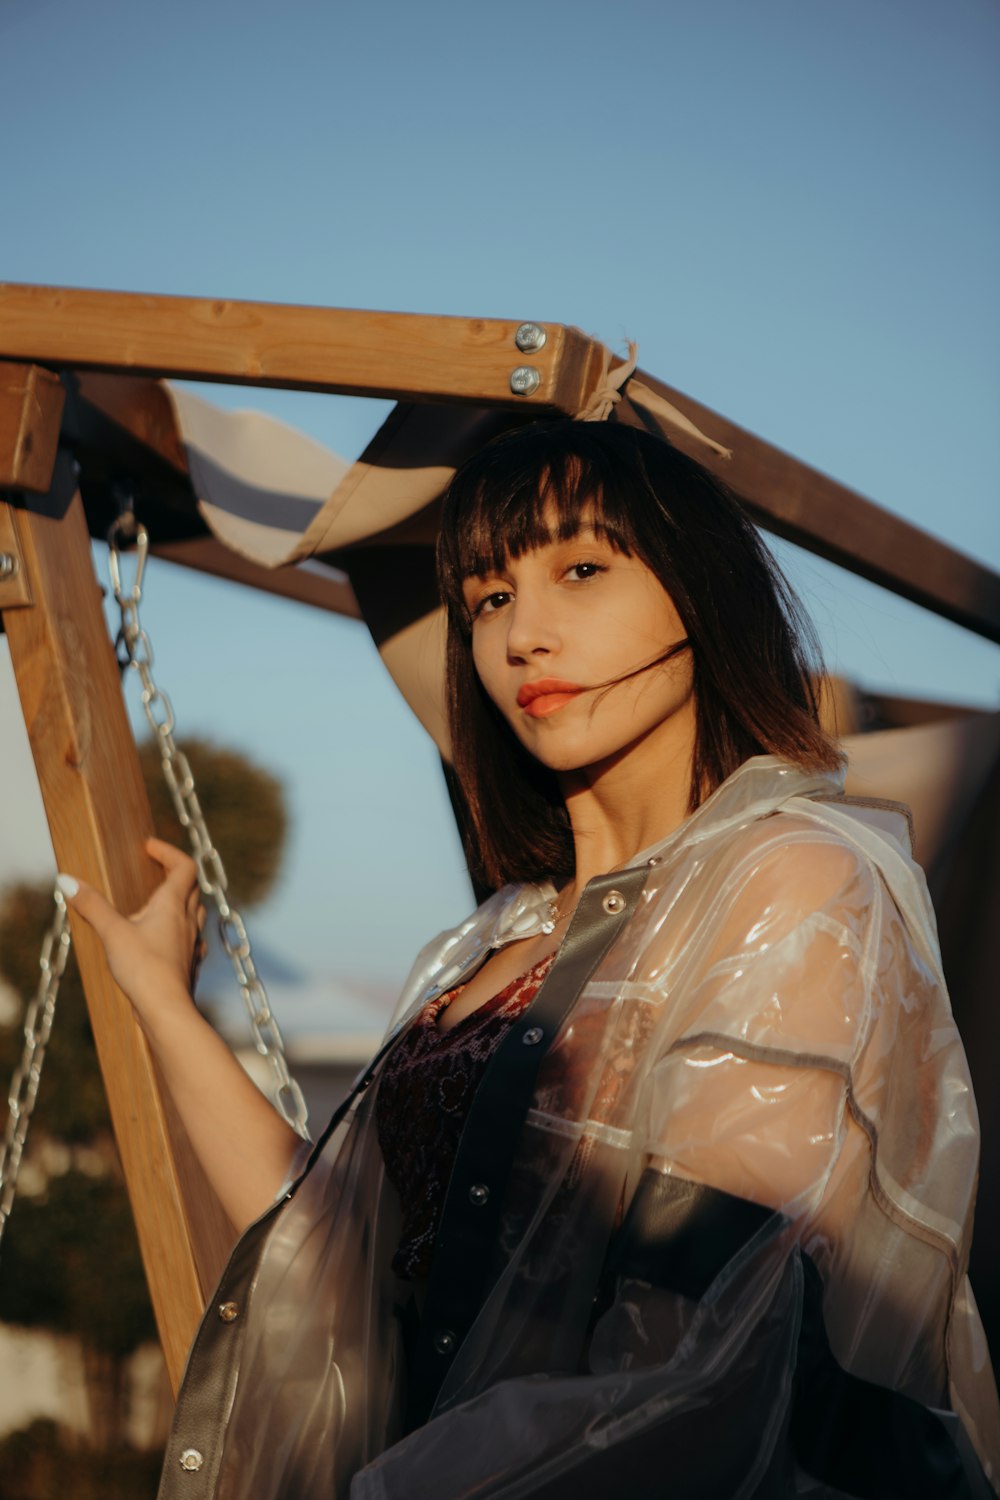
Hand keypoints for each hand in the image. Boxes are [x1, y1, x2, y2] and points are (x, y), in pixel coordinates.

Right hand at [58, 838, 206, 1026]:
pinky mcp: (189, 963)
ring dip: (183, 900)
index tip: (149, 846)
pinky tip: (172, 939)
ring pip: (196, 912)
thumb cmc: (144, 968)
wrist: (167, 1009)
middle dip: (176, 872)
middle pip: (192, 886)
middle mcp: (188, 920)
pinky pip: (193, 938)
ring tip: (161, 901)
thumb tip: (67, 880)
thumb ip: (92, 905)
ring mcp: (192, 942)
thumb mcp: (112, 932)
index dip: (169, 851)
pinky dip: (183, 930)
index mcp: (173, 905)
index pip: (184, 866)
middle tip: (156, 868)